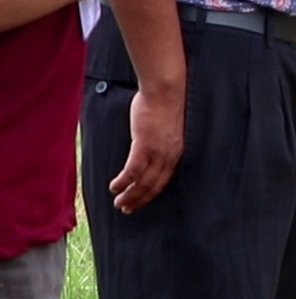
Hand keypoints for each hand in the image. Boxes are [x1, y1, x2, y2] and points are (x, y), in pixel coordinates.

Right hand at [112, 87, 184, 213]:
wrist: (166, 90)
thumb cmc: (166, 104)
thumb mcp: (168, 128)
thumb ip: (161, 141)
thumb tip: (150, 148)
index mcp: (177, 152)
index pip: (164, 180)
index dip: (151, 193)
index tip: (141, 202)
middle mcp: (170, 156)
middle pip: (154, 185)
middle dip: (139, 199)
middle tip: (126, 208)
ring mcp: (158, 151)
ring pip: (143, 181)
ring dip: (129, 194)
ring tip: (119, 202)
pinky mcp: (144, 145)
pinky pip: (133, 170)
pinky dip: (123, 181)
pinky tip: (114, 186)